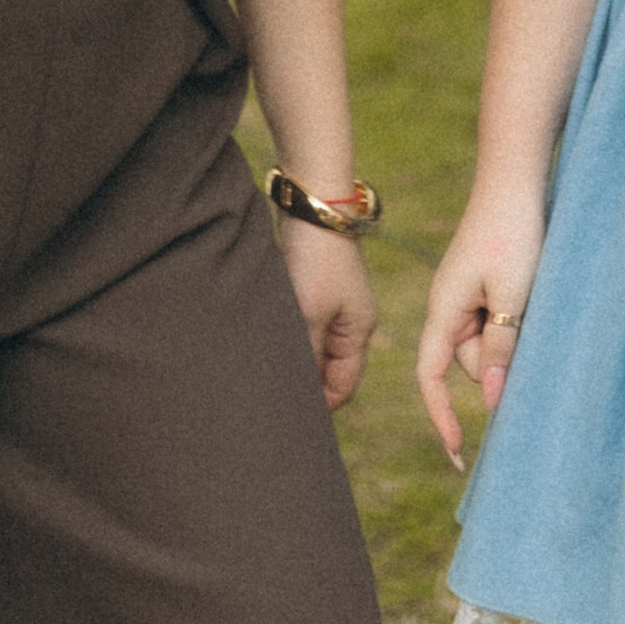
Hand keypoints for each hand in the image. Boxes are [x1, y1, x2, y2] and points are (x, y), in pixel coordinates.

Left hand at [276, 216, 376, 410]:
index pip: (343, 386)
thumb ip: (304, 357)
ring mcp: (332, 305)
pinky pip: (303, 328)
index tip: (289, 417)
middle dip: (305, 385)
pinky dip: (289, 339)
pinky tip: (266, 343)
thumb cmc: (316, 262)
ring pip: (312, 349)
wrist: (313, 206)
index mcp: (359, 332)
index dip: (320, 406)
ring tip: (265, 373)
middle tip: (273, 399)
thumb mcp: (309, 316)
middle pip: (328, 370)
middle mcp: (349, 321)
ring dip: (294, 360)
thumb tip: (294, 393)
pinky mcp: (314, 289)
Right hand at [416, 189, 546, 467]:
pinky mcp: (483, 285)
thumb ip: (502, 348)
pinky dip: (515, 319)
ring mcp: (465, 295)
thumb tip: (494, 400)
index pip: (431, 377)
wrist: (515, 180)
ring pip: (490, 343)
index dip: (442, 416)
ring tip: (533, 292)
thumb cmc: (513, 234)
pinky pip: (497, 320)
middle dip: (502, 357)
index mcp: (443, 311)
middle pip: (471, 362)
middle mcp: (447, 307)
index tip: (459, 453)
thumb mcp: (513, 297)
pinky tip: (531, 291)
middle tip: (531, 318)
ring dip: (514, 334)